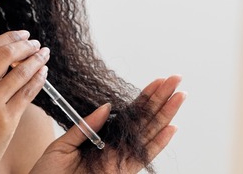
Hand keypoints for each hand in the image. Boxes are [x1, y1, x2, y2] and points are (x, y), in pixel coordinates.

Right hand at [0, 30, 49, 173]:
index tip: (22, 34)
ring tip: (44, 54)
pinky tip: (43, 73)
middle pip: (5, 54)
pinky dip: (39, 79)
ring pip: (20, 72)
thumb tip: (2, 56)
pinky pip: (27, 93)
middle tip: (35, 42)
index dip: (9, 37)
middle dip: (25, 45)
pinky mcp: (5, 120)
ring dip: (36, 59)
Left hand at [30, 75, 185, 173]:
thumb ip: (85, 127)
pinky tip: (172, 128)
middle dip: (160, 100)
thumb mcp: (63, 145)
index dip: (143, 98)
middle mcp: (116, 149)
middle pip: (143, 121)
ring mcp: (121, 161)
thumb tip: (107, 106)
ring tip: (179, 96)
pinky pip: (143, 157)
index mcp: (102, 139)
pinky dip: (159, 143)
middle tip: (175, 79)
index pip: (128, 114)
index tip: (157, 81)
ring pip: (148, 134)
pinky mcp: (121, 173)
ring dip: (165, 115)